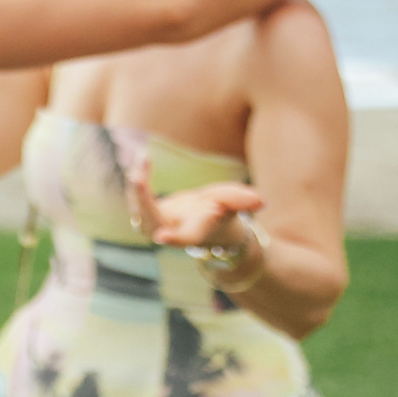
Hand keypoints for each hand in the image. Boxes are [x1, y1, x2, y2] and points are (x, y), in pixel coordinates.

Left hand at [126, 163, 266, 251]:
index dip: (175, 237)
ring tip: (142, 160)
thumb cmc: (224, 212)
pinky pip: (138, 196)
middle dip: (143, 203)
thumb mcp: (235, 205)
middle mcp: (173, 231)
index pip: (186, 238)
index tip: (163, 237)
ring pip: (140, 210)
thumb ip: (243, 202)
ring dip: (137, 187)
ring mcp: (157, 223)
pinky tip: (143, 158)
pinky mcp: (148, 211)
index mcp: (196, 234)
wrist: (208, 219)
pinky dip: (139, 177)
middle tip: (137, 179)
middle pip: (152, 224)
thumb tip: (260, 201)